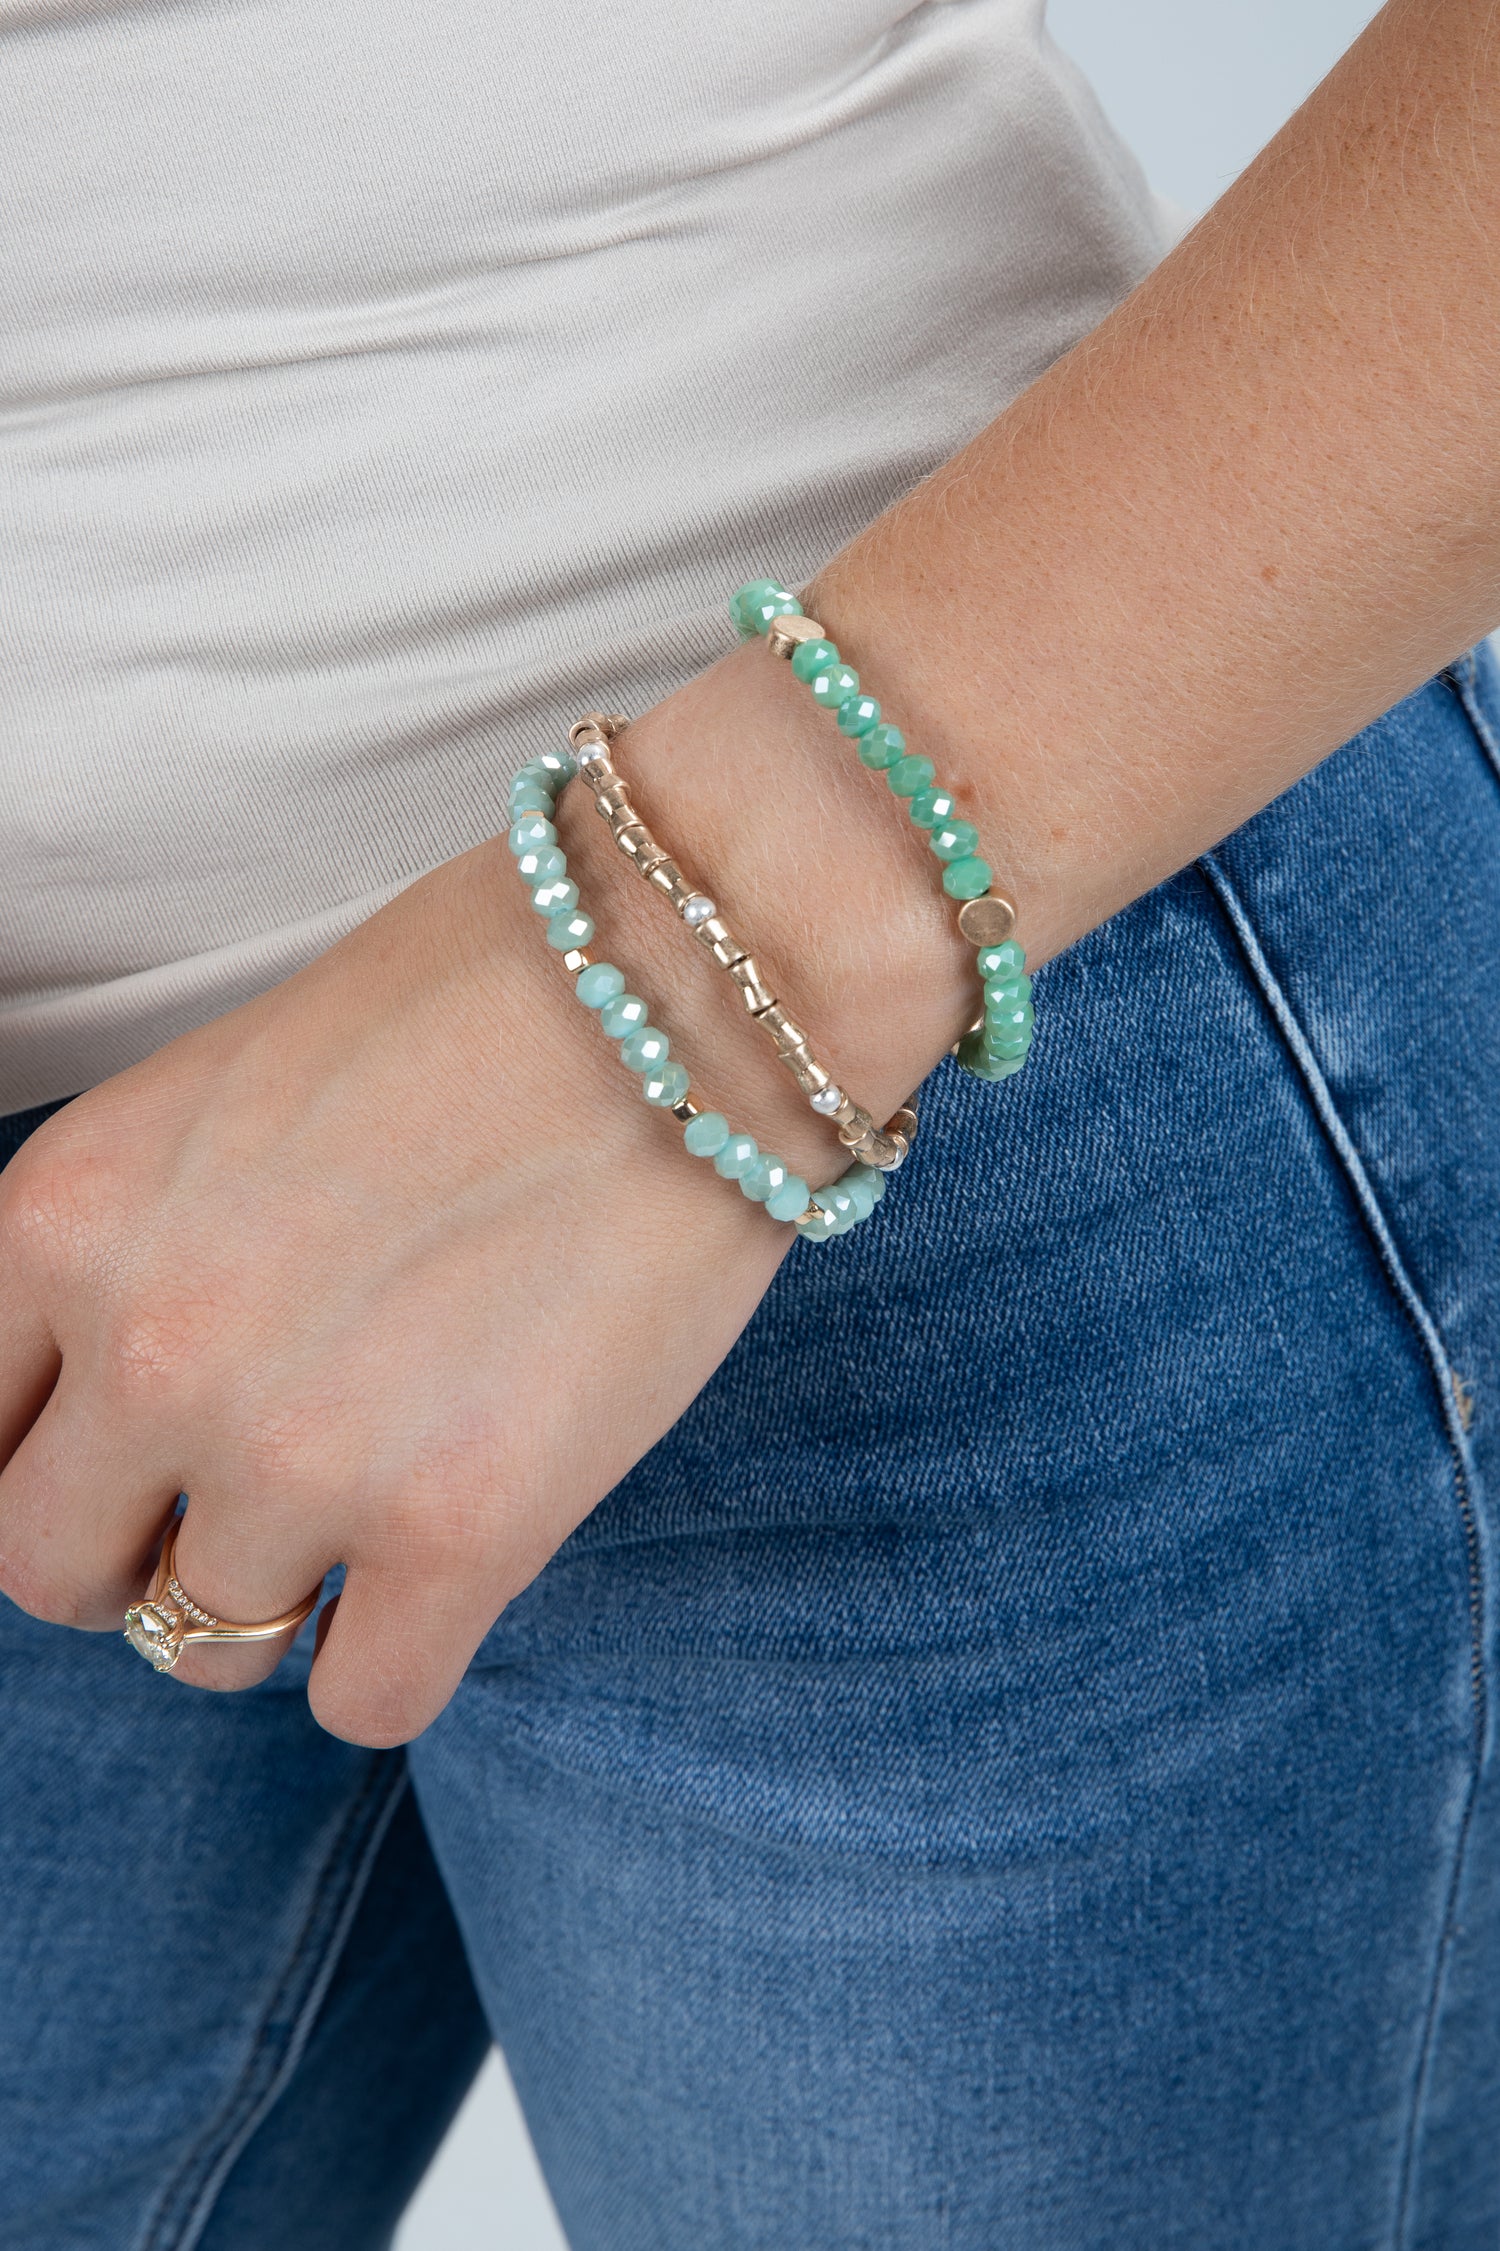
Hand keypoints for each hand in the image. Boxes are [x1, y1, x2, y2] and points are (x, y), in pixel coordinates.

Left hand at [0, 650, 951, 1744]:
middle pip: (55, 1571)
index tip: (130, 1460)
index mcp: (69, 1213)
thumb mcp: (222, 1098)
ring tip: (385, 1496)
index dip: (57, 1459)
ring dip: (284, 1601)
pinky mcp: (462, 1529)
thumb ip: (136, 1254)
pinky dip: (393, 1660)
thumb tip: (123, 1405)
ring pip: (206, 1652)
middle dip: (146, 1551)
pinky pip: (362, 1705)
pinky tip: (450, 1563)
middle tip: (258, 1491)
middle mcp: (150, 1350)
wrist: (692, 977)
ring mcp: (299, 1455)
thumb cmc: (481, 995)